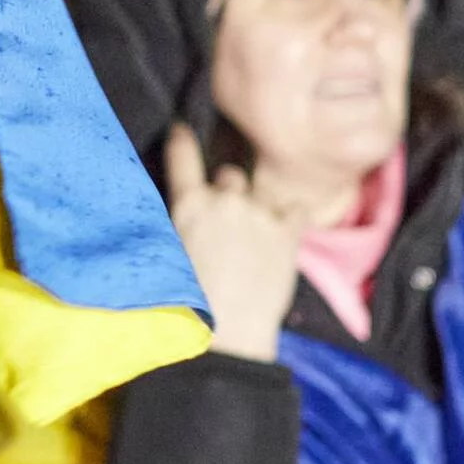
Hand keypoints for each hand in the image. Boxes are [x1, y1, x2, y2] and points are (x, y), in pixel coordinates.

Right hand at [165, 124, 302, 361]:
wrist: (227, 333)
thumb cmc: (185, 302)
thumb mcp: (166, 254)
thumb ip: (174, 225)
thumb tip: (179, 215)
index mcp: (188, 205)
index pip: (182, 155)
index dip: (182, 139)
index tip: (182, 130)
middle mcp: (225, 200)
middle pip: (227, 177)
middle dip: (226, 191)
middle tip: (224, 219)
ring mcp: (260, 214)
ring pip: (259, 193)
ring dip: (256, 206)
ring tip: (253, 234)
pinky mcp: (289, 233)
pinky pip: (297, 208)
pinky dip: (291, 216)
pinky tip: (285, 231)